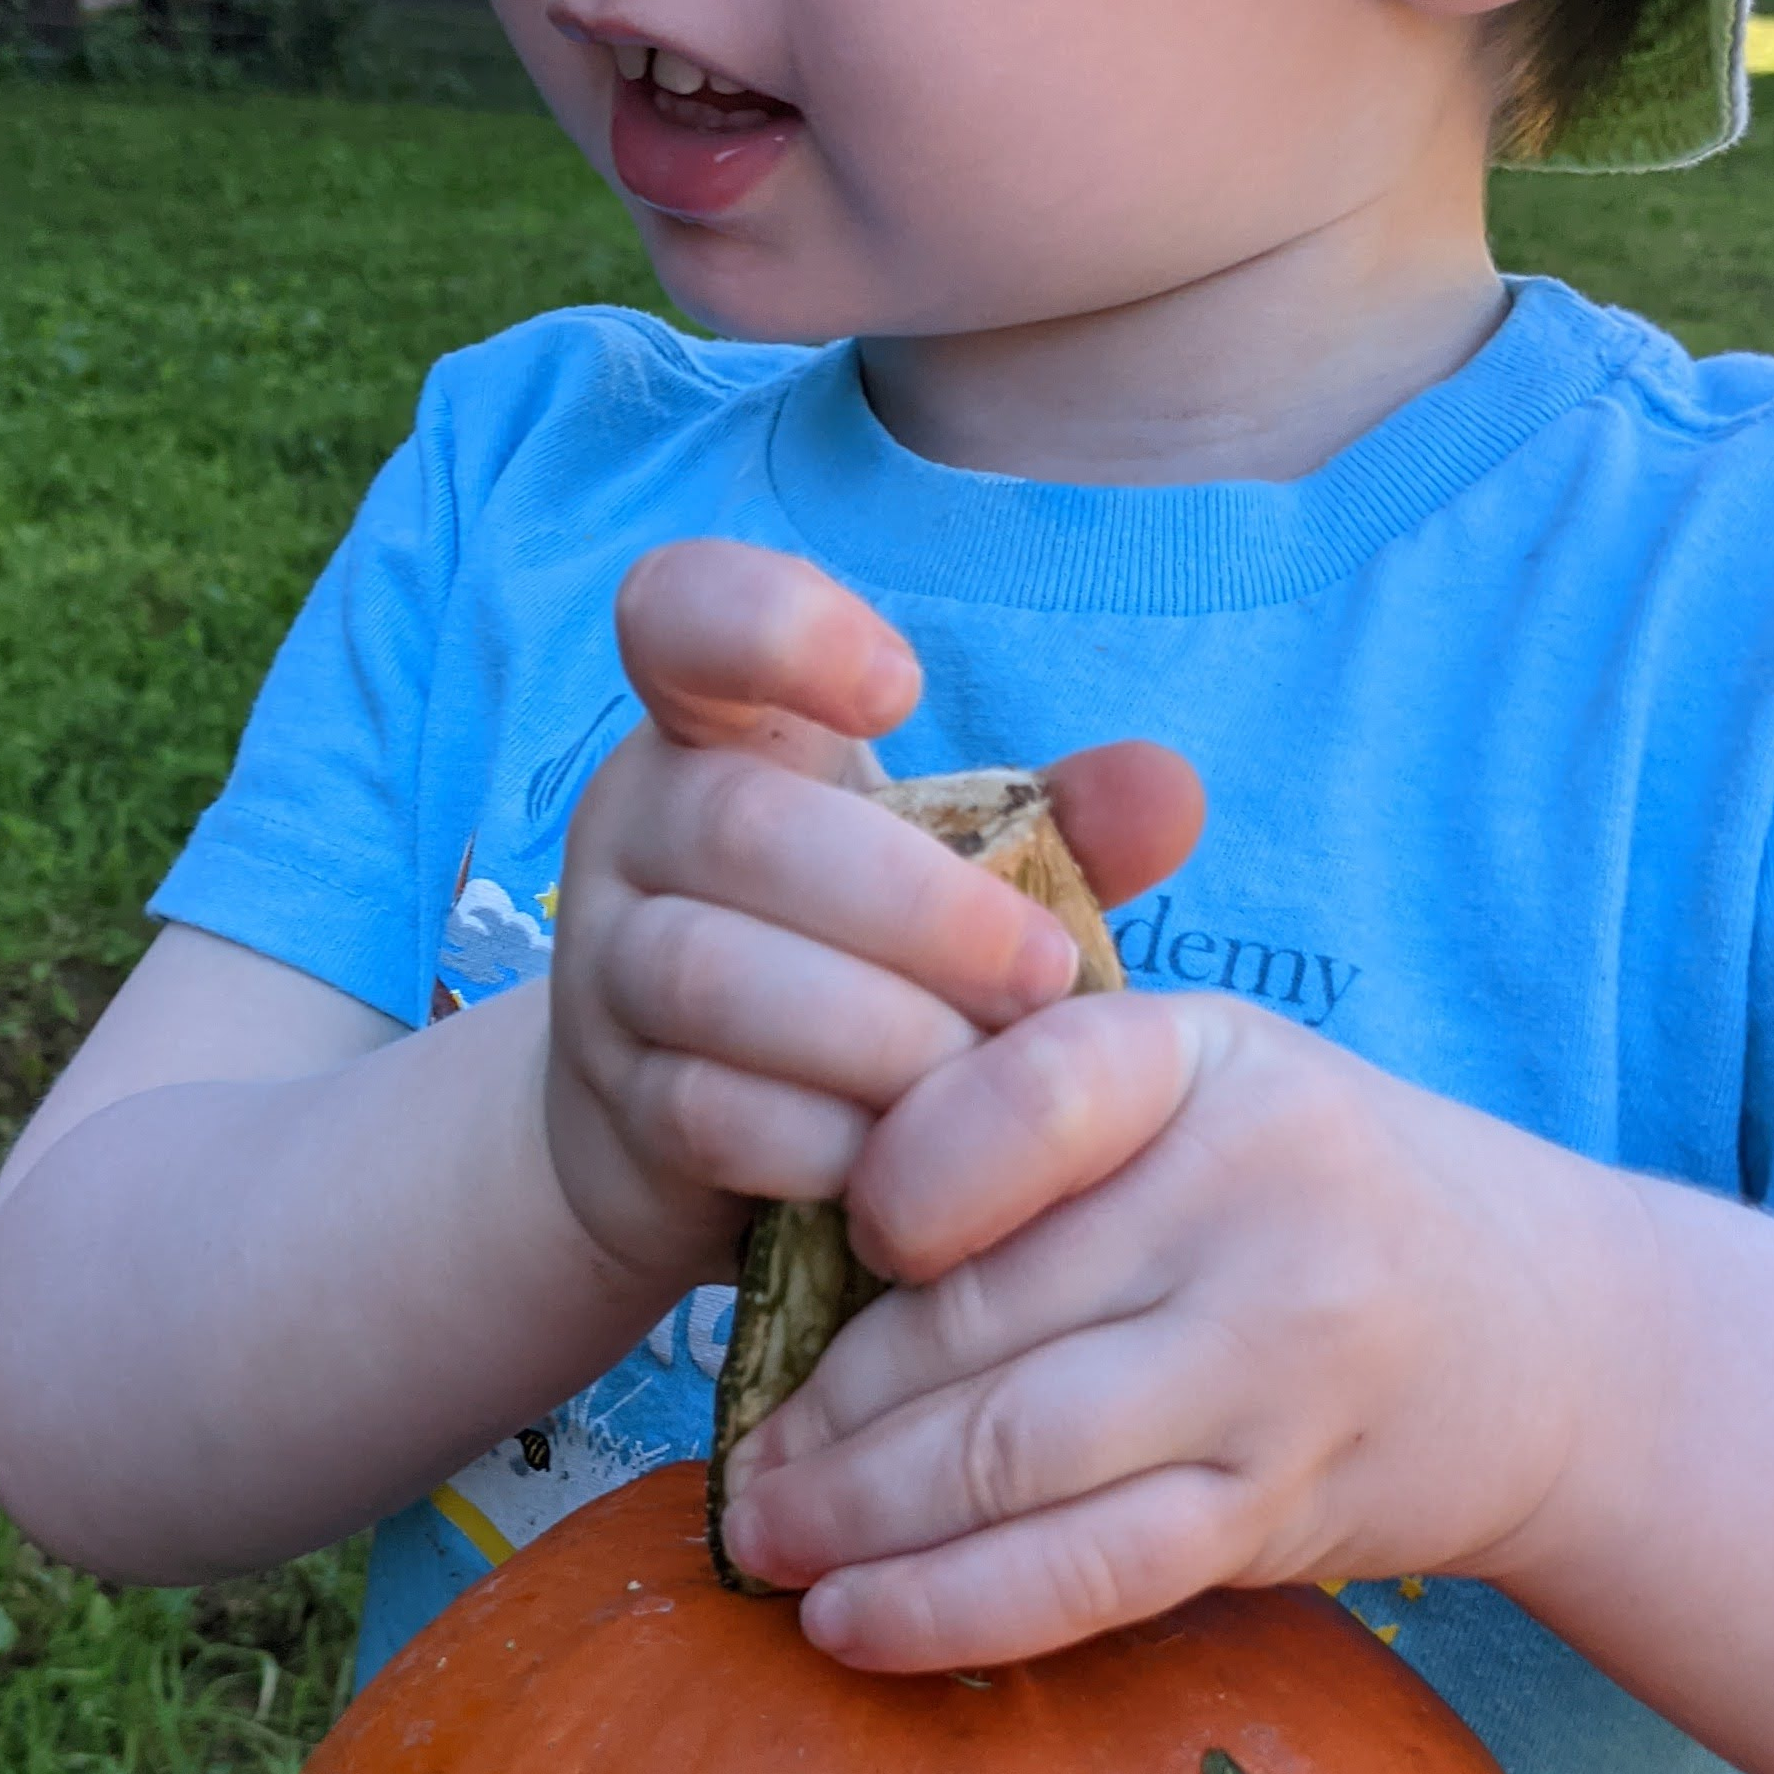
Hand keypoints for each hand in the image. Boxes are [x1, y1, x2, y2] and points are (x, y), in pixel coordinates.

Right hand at [541, 538, 1202, 1292]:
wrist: (681, 1132)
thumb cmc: (851, 956)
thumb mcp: (948, 872)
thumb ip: (1058, 826)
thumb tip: (1172, 789)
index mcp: (714, 728)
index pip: (684, 610)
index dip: (779, 627)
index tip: (904, 692)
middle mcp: (634, 823)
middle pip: (741, 827)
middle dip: (918, 910)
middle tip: (1046, 977)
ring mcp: (601, 964)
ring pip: (713, 975)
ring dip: (880, 1033)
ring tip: (989, 1076)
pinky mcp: (612, 1102)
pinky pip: (709, 1112)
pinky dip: (830, 1140)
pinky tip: (918, 1164)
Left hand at [718, 992, 1655, 1671]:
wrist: (1548, 1331)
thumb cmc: (1304, 1174)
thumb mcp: (1197, 1069)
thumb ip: (1029, 1092)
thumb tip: (801, 1193)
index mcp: (1203, 1061)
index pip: (1021, 1098)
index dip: (896, 1175)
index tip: (833, 1232)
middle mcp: (1251, 1204)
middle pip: (986, 1312)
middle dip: (828, 1400)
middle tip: (737, 1452)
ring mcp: (1272, 1367)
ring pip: (1018, 1456)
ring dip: (860, 1514)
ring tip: (759, 1535)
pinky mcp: (1274, 1506)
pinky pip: (1090, 1574)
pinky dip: (951, 1608)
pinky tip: (850, 1619)